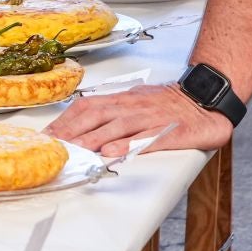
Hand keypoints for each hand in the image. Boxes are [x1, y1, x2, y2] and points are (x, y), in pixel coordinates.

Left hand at [44, 83, 232, 155]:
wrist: (205, 98)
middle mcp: (131, 107)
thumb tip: (81, 122)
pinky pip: (147, 138)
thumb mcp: (134, 102)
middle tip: (51, 147)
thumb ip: (110, 113)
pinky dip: (129, 144)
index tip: (46, 136)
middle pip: (95, 117)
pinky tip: (114, 151)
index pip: (86, 108)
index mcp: (121, 100)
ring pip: (117, 127)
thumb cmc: (168, 103)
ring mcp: (150, 118)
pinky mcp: (170, 131)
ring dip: (93, 140)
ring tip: (75, 152)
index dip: (64, 121)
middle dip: (71, 132)